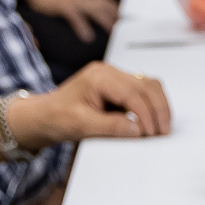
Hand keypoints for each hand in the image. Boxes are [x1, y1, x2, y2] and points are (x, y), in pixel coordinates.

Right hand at [15, 0, 119, 38]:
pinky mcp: (65, 6)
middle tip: (124, 28)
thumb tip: (80, 12)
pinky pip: (77, 18)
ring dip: (105, 21)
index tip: (123, 17)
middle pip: (104, 5)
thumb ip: (75, 0)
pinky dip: (84, 28)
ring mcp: (74, 0)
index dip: (115, 8)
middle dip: (115, 16)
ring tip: (113, 33)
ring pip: (96, 11)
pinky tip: (88, 37)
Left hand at [18, 60, 174, 145]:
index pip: (132, 92)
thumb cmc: (55, 117)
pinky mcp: (117, 86)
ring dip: (158, 105)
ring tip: (161, 126)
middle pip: (146, 85)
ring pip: (148, 84)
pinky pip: (142, 90)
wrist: (42, 117)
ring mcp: (114, 77)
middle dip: (158, 109)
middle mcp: (108, 72)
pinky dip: (151, 104)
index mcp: (99, 77)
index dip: (145, 113)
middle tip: (162, 131)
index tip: (151, 132)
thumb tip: (136, 129)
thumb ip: (110, 126)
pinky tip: (152, 119)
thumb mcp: (81, 125)